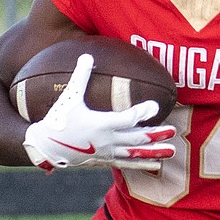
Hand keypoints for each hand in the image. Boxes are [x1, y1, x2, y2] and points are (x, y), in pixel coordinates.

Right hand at [22, 53, 175, 171]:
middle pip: (136, 138)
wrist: (46, 146)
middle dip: (155, 135)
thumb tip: (86, 55)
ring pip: (135, 153)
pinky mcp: (104, 160)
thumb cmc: (57, 120)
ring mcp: (107, 152)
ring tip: (172, 151)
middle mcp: (107, 141)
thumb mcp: (69, 97)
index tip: (154, 107)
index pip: (127, 119)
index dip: (142, 113)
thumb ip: (80, 76)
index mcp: (100, 124)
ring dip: (154, 152)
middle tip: (173, 130)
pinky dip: (142, 164)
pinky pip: (127, 164)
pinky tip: (157, 165)